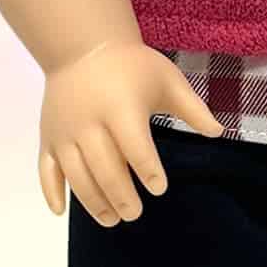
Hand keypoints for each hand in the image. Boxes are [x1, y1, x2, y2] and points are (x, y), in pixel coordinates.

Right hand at [39, 40, 226, 224]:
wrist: (82, 47)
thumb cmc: (132, 66)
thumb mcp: (167, 80)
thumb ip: (193, 108)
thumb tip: (220, 132)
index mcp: (121, 107)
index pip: (135, 147)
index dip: (148, 170)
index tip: (159, 188)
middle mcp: (89, 122)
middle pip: (105, 168)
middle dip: (121, 196)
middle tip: (135, 213)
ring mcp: (64, 132)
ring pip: (76, 174)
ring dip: (92, 201)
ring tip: (111, 219)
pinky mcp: (48, 136)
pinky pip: (46, 168)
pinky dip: (51, 191)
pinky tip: (62, 211)